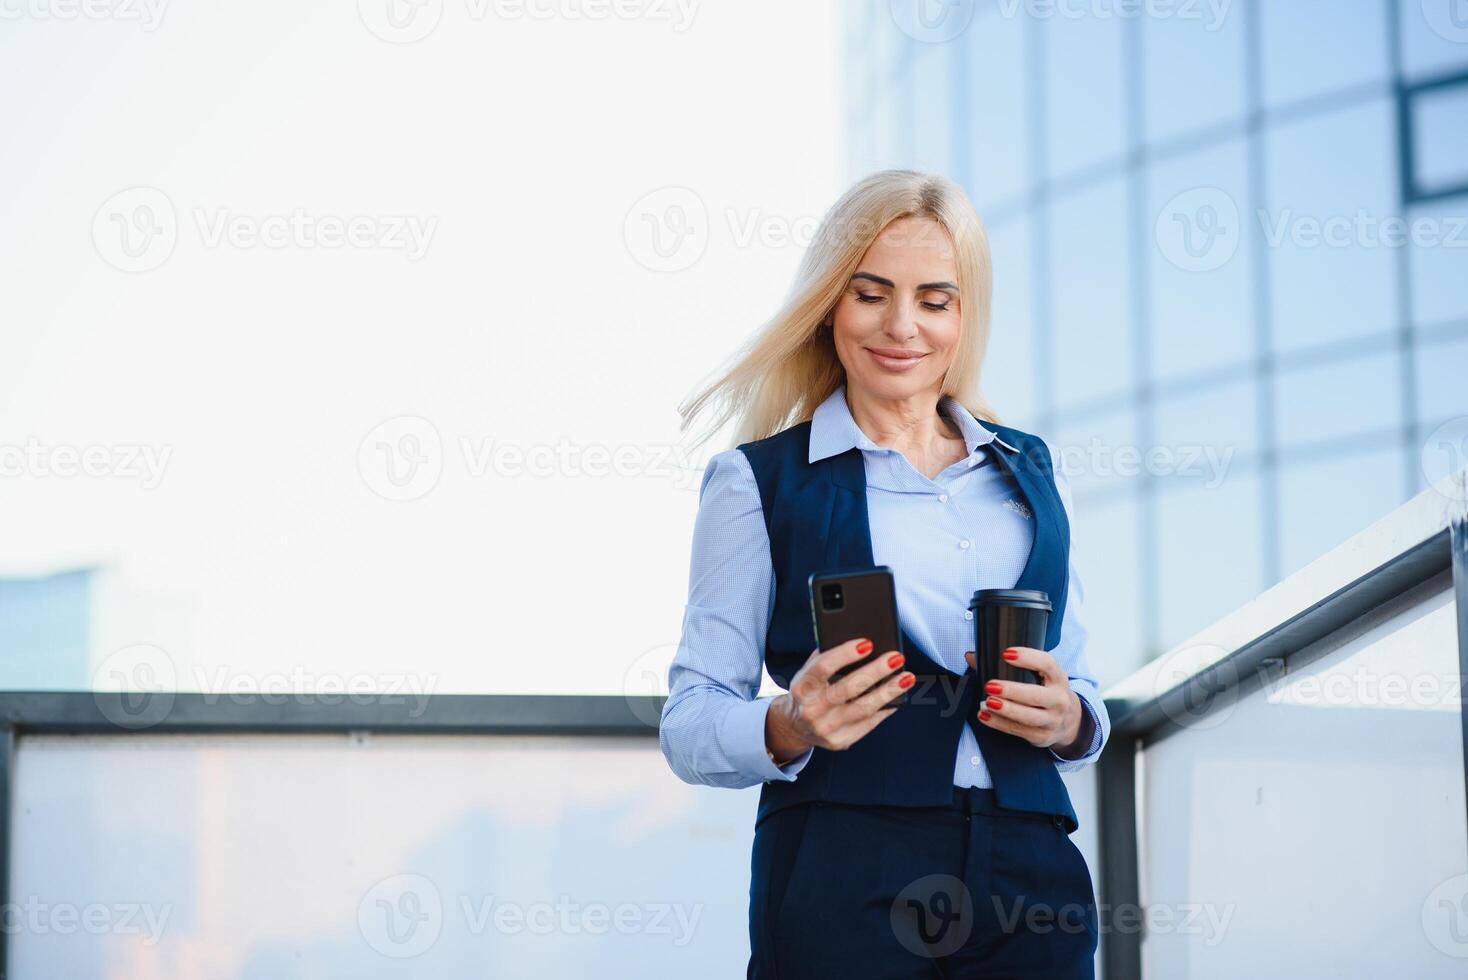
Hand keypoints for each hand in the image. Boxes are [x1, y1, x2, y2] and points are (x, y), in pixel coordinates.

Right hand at [765, 638, 913, 760]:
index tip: (868, 643)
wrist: (795, 727)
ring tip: (907, 677)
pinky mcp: (839, 742)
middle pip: (848, 688)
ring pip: (863, 708)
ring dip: (889, 692)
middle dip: (876, 671)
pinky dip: (885, 709)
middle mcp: (811, 710)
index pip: (823, 667)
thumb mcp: (807, 672)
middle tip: (897, 658)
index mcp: (801, 687)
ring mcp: (825, 729)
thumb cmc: (809, 690)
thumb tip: (862, 643)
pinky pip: (868, 723)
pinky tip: (898, 697)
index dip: (845, 654)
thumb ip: (826, 657)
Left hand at [964, 646, 1084, 752]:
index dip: (1028, 657)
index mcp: (1058, 678)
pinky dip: (999, 724)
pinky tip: (984, 715)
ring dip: (1006, 710)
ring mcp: (1053, 720)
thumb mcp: (1038, 675)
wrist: (1068, 721)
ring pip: (1028, 717)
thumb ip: (1009, 665)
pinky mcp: (1042, 736)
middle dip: (1012, 691)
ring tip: (987, 702)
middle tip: (990, 685)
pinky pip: (1019, 730)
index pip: (1047, 663)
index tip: (1006, 654)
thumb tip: (971, 656)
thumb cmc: (1045, 690)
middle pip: (1036, 695)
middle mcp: (1059, 699)